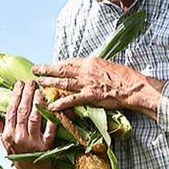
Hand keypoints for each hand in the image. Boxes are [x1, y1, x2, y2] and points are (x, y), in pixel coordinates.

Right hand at [0, 79, 56, 168]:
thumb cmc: (17, 151)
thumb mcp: (4, 138)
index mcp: (8, 134)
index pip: (11, 110)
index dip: (15, 95)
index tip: (19, 84)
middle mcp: (19, 138)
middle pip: (23, 112)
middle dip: (27, 94)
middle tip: (31, 82)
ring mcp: (33, 143)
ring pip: (35, 118)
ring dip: (37, 103)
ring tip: (39, 91)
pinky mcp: (46, 147)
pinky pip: (50, 130)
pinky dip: (51, 118)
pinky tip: (52, 107)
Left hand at [32, 57, 165, 118]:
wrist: (134, 86)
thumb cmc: (125, 77)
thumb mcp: (109, 67)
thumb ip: (96, 69)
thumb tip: (90, 70)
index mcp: (91, 62)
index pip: (70, 62)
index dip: (58, 64)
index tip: (49, 65)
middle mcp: (86, 70)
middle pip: (62, 69)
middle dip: (47, 69)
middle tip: (35, 69)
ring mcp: (87, 83)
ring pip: (64, 81)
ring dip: (49, 82)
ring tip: (38, 83)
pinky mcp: (91, 96)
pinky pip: (72, 99)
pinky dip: (61, 102)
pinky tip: (52, 105)